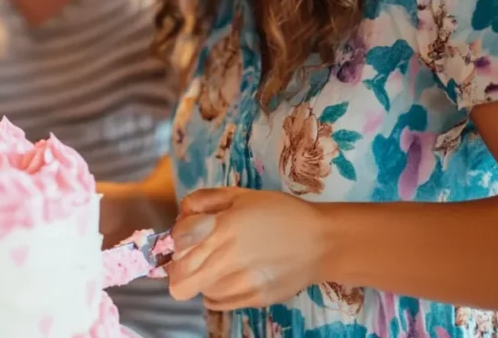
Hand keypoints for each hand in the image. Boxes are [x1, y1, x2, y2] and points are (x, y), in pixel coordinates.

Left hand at [166, 187, 328, 310]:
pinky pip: (215, 302)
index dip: (177, 238)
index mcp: (223, 227)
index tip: (188, 236)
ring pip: (197, 291)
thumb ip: (204, 200)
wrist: (320, 242)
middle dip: (179, 267)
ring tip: (222, 263)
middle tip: (194, 257)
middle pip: (178, 280)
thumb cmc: (280, 212)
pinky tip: (232, 276)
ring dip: (201, 277)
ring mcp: (240, 284)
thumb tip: (181, 216)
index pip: (177, 242)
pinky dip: (216, 291)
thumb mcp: (241, 195)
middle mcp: (228, 258)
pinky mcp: (252, 300)